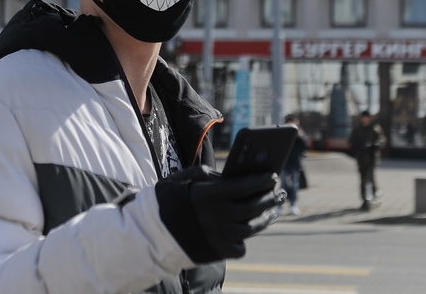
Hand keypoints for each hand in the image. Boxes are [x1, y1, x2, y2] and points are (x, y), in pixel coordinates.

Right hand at [156, 165, 284, 263]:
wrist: (148, 235)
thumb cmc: (165, 202)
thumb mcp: (180, 179)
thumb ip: (205, 173)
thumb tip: (228, 176)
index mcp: (208, 195)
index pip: (244, 186)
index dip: (261, 180)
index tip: (273, 176)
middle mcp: (216, 216)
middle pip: (252, 207)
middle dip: (269, 198)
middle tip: (278, 192)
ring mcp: (218, 236)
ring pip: (251, 228)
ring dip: (264, 218)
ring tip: (271, 210)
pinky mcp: (217, 252)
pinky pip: (240, 246)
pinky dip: (245, 237)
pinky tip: (250, 228)